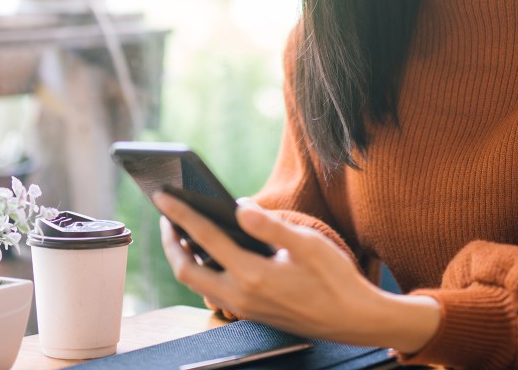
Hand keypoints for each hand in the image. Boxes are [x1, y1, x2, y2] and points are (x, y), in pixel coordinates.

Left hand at [155, 193, 440, 352]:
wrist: (354, 320)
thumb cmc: (336, 279)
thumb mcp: (308, 243)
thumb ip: (269, 225)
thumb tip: (239, 205)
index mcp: (253, 275)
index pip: (204, 238)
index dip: (181, 214)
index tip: (163, 197)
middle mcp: (241, 295)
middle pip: (186, 269)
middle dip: (171, 242)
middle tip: (167, 217)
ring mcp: (244, 308)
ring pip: (198, 283)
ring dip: (185, 257)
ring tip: (183, 232)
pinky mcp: (251, 312)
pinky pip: (214, 290)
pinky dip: (203, 269)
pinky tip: (212, 253)